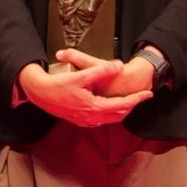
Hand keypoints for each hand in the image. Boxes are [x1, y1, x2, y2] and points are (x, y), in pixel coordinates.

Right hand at [18, 50, 148, 127]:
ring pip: (109, 118)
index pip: (122, 105)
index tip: (148, 94)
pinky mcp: (79, 119)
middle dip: (131, 106)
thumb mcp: (81, 75)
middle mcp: (91, 118)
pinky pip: (100, 119)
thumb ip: (101, 71)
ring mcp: (85, 120)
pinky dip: (109, 113)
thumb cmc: (58, 85)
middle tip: (142, 97)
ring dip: (120, 110)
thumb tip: (118, 65)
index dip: (136, 99)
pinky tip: (108, 107)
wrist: (39, 94)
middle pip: (118, 115)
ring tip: (129, 101)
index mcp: (94, 107)